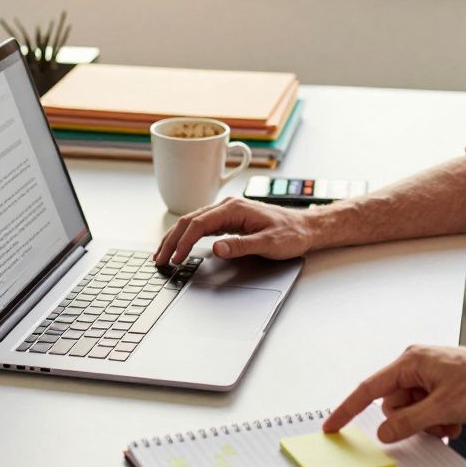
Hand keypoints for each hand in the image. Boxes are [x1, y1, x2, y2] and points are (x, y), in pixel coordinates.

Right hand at [154, 197, 316, 265]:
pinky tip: (180, 246)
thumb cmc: (291, 234)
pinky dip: (186, 237)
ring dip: (176, 238)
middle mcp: (227, 207)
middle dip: (171, 240)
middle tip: (159, 260)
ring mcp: (226, 213)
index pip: (199, 224)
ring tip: (162, 254)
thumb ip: (241, 246)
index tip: (176, 259)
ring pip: (192, 223)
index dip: (184, 242)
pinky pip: (201, 227)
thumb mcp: (268, 243)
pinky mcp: (228, 220)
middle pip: (189, 221)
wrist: (306, 227)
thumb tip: (216, 248)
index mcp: (234, 208)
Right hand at [323, 345, 465, 442]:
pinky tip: (457, 421)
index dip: (348, 409)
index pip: (368, 389)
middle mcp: (417, 364)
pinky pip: (427, 409)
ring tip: (451, 423)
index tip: (333, 425)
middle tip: (432, 426)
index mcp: (410, 361)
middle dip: (409, 422)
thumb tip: (384, 432)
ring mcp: (431, 374)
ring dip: (427, 423)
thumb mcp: (442, 409)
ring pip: (411, 410)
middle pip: (392, 404)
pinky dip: (438, 420)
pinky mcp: (444, 383)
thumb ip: (407, 422)